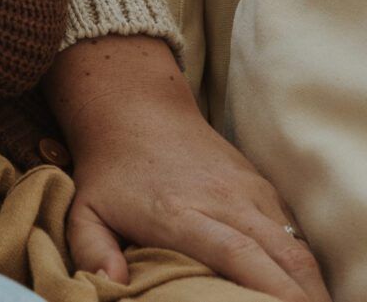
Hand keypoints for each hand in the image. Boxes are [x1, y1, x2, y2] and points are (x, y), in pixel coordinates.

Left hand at [46, 36, 329, 301]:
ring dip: (310, 283)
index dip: (269, 288)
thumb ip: (92, 249)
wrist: (137, 111)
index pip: (238, 254)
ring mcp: (250, 191)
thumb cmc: (110, 172)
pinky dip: (302, 262)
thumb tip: (113, 284)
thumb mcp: (85, 210)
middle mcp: (224, 199)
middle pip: (283, 255)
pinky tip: (299, 285)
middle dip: (304, 295)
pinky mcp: (264, 187)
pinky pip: (294, 232)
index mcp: (180, 213)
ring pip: (298, 246)